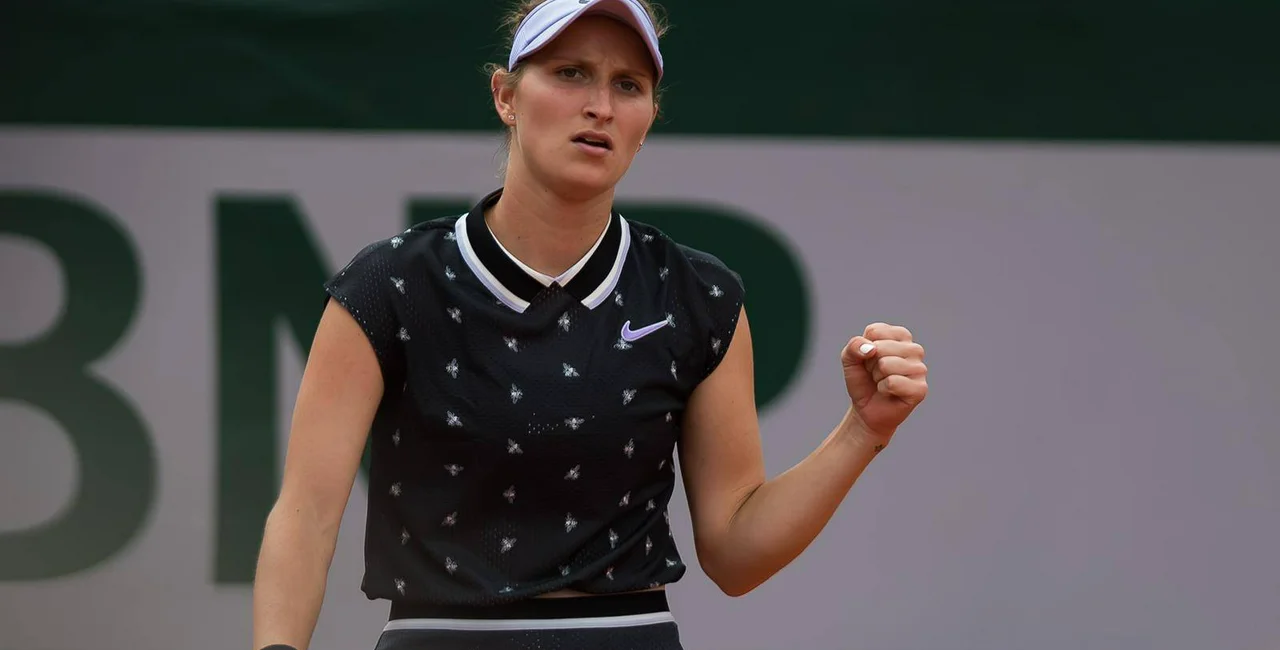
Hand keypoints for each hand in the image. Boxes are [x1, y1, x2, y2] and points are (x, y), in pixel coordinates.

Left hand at [841, 322, 927, 441]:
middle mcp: (914, 349)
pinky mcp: (920, 388)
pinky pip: (892, 382)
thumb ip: (854, 345)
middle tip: (875, 374)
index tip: (869, 360)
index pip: (874, 331)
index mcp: (901, 335)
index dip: (864, 348)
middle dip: (870, 364)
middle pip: (880, 347)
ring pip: (886, 364)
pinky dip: (882, 389)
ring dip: (876, 377)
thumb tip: (870, 348)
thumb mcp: (850, 359)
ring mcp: (920, 368)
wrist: (866, 409)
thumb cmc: (863, 381)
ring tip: (882, 382)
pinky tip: (888, 392)